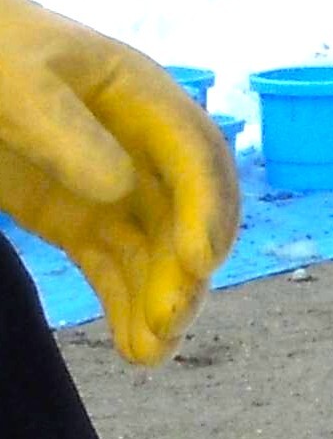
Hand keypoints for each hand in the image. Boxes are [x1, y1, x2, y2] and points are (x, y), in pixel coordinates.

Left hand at [0, 0, 237, 366]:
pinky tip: (133, 348)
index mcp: (145, 97)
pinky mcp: (81, 220)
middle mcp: (144, 148)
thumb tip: (119, 188)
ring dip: (160, 300)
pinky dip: (125, 306)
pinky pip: (115, 267)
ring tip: (151, 353)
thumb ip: (65, 132)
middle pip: (185, 214)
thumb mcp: (19, 85)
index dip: (207, 208)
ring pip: (156, 250)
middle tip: (169, 321)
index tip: (200, 261)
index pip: (196, 156)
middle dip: (185, 271)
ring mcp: (114, 186)